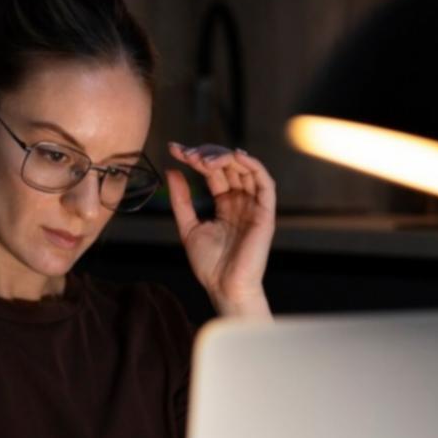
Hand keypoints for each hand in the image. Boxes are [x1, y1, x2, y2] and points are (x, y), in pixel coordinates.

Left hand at [165, 143, 274, 318]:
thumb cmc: (210, 265)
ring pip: (245, 169)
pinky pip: (265, 183)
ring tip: (203, 158)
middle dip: (207, 154)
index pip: (213, 171)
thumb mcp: (188, 227)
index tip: (174, 149)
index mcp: (225, 203)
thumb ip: (182, 200)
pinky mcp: (265, 213)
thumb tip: (171, 170)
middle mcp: (241, 201)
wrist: (225, 288)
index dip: (195, 158)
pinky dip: (253, 165)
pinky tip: (236, 156)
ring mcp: (254, 206)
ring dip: (225, 157)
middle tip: (188, 154)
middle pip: (228, 165)